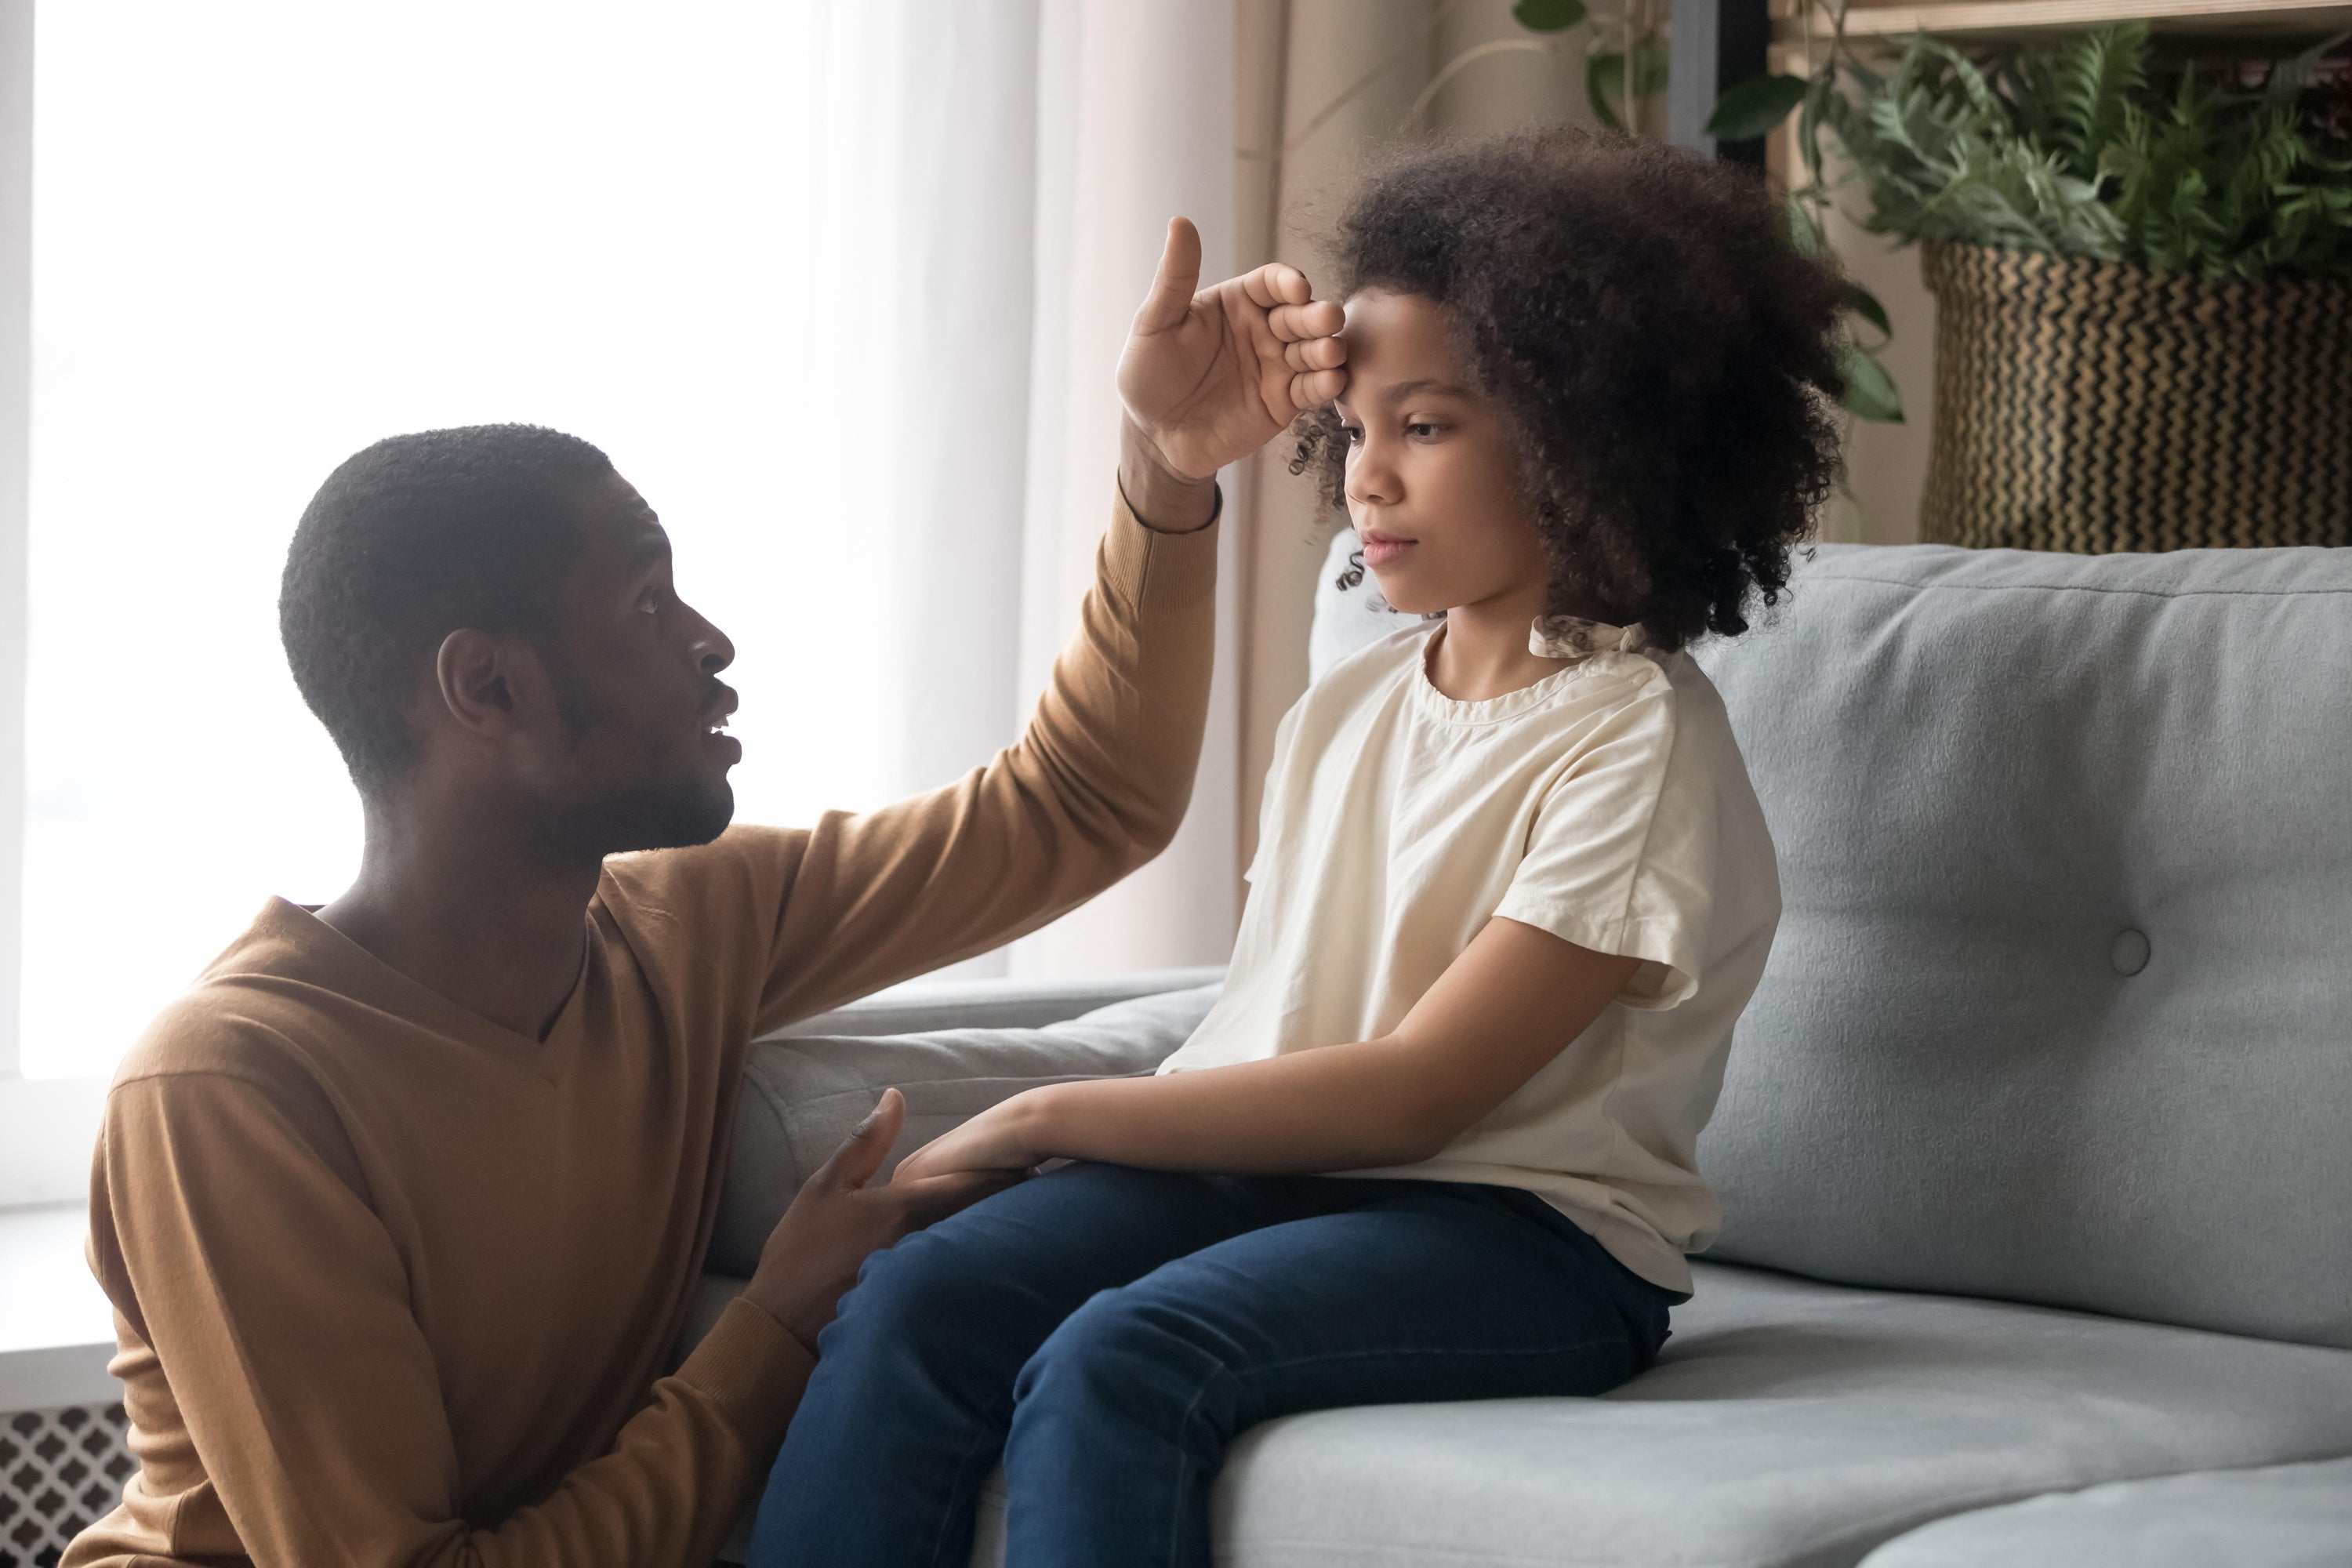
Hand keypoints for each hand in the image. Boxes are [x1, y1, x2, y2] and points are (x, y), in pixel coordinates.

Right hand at [741, 1088, 1015, 1352]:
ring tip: (1020, 1217)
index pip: (975, 1183)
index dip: (1007, 1171)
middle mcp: (928, 1242)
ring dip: (997, 1229)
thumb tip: (895, 1097)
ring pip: (978, 1246)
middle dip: (1010, 1199)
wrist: (782, 1328)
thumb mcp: (825, 1187)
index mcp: (908, 1207)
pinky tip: (986, 1259)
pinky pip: (963, 1275)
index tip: (1028, 1159)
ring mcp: (929, 1277)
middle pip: (986, 1216)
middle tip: (1033, 1184)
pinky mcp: (926, 1305)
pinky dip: (978, 1261)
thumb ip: (866, 1142)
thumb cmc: (800, 1252)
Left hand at [1118, 217, 1346, 485]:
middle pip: (1300, 315)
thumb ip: (1174, 277)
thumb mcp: (1154, 324)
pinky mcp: (1284, 401)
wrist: (1154, 437)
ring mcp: (1276, 366)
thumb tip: (1180, 222)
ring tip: (1330, 352)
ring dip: (1326, 349)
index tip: (1296, 289)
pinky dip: (1325, 384)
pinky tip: (1332, 379)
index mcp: (1236, 303)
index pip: (1271, 283)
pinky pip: (1311, 389)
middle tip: (1327, 318)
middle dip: (1316, 316)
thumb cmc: (1148, 375)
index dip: (1287, 283)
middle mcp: (1262, 330)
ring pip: (1312, 350)